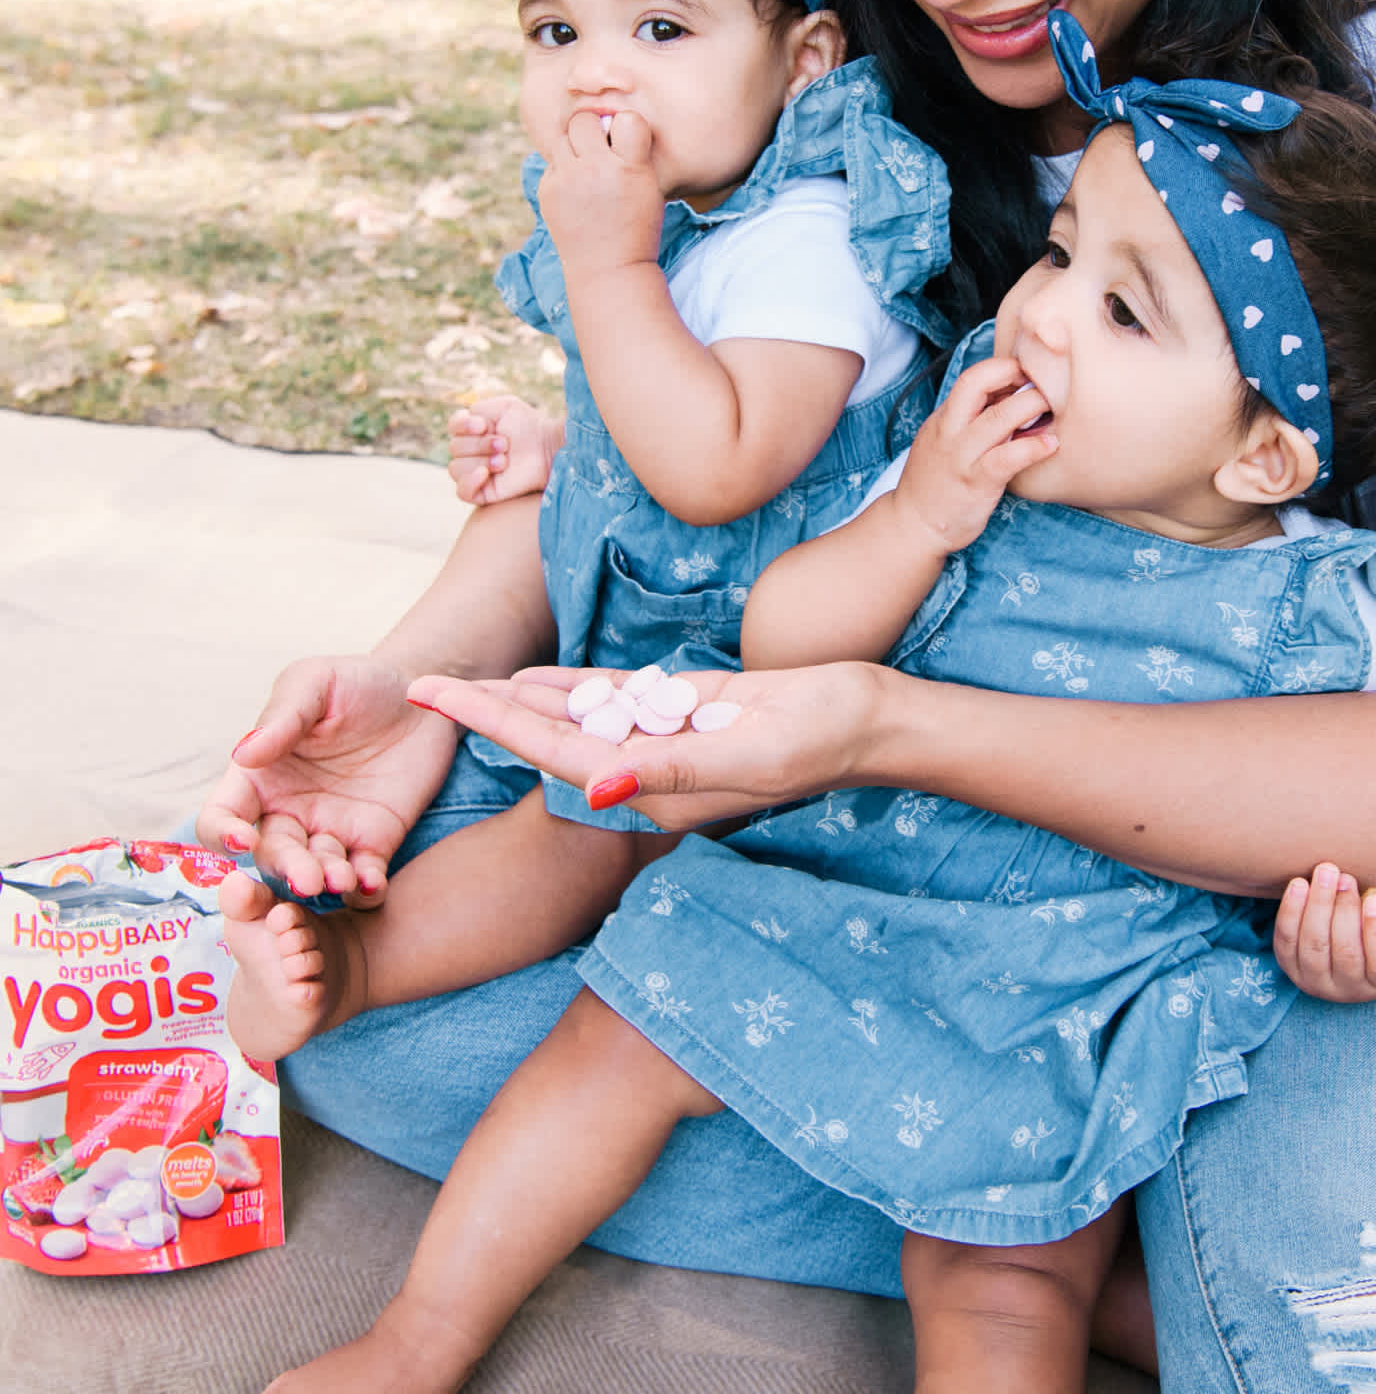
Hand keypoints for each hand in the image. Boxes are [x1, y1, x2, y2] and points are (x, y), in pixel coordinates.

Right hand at [196, 656, 461, 902]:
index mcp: (260, 778)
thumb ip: (283, 716)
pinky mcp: (374, 842)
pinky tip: (371, 886)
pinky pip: (363, 877)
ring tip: (341, 880)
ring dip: (324, 882)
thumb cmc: (357, 683)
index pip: (222, 817)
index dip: (223, 834)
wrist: (421, 695)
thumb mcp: (316, 683)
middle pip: (271, 856)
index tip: (244, 838)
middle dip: (287, 869)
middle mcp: (288, 812)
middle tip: (309, 876)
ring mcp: (331, 831)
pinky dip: (364, 889)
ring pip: (315, 873)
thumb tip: (242, 754)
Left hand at [407, 659, 885, 832]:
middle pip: (547, 735)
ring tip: (459, 683)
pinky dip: (570, 687)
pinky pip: (613, 700)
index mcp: (652, 784)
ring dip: (517, 701)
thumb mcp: (748, 753)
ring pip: (573, 718)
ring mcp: (661, 740)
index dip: (489, 723)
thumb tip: (594, 787)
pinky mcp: (681, 712)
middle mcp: (646, 768)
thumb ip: (672, 770)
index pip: (551, 751)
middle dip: (483, 712)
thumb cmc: (817, 739)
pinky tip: (532, 677)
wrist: (865, 722)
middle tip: (421, 685)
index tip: (433, 697)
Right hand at [448, 396, 561, 505]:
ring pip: (455, 469)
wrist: (548, 447)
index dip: (463, 425)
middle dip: (480, 444)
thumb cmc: (528, 425)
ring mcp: (475, 473)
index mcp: (471, 431)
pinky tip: (485, 474)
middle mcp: (470, 452)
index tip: (485, 425)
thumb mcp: (504, 406)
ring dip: (480, 461)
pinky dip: (470, 482)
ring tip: (504, 460)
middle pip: (455, 448)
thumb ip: (478, 407)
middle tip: (505, 444)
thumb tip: (464, 420)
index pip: (453, 427)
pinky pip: (462, 492)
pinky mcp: (483, 492)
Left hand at [537, 110, 664, 280]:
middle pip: (585, 120)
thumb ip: (634, 154)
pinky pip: (552, 163)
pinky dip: (563, 170)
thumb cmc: (637, 227)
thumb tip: (609, 121)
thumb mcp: (649, 188)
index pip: (627, 119)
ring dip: (574, 144)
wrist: (609, 269)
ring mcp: (567, 180)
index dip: (627, 126)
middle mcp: (595, 169)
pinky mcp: (547, 191)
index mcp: (630, 168)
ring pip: (562, 136)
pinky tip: (576, 191)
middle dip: (593, 129)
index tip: (627, 140)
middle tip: (600, 148)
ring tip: (585, 165)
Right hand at [893, 355, 1056, 556]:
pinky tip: (1051, 445)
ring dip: (1031, 405)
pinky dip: (1034, 447)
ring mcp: (961, 457)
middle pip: (975, 383)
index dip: (1003, 368)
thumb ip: (971, 421)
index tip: (1027, 376)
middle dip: (1013, 373)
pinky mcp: (976, 483)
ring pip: (997, 418)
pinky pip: (1007, 458)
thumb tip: (1011, 397)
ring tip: (1053, 407)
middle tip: (1043, 382)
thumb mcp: (945, 442)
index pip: (971, 377)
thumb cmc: (936, 484)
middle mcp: (949, 431)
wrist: (913, 525)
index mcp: (944, 418)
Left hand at [1273, 862, 1375, 1001]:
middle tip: (1345, 878)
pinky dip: (1291, 910)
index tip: (1374, 898)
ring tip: (1325, 873)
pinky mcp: (1288, 967)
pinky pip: (1286, 938)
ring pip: (1313, 944)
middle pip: (1345, 951)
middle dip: (1344, 909)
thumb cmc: (1374, 932)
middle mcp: (1349, 990)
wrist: (1343, 949)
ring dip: (1318, 904)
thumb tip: (1368, 896)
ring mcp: (1315, 982)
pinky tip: (1299, 885)